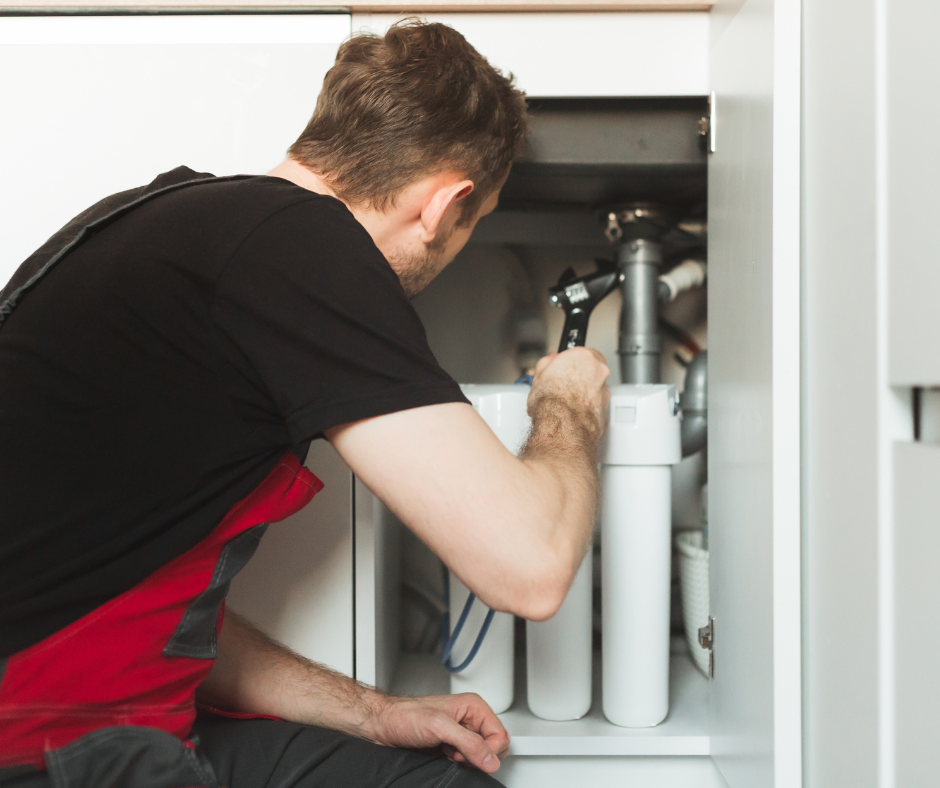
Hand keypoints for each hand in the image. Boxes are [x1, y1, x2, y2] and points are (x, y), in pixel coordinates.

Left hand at [367, 693, 509, 773]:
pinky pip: (467, 760)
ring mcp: (461, 733)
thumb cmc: (406, 716)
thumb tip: (491, 758)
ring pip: (480, 756)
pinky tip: (445, 755)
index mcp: (474, 706)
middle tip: (457, 751)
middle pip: (493, 746)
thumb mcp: (439, 727)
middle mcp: (470, 718)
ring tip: (448, 751)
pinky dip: (458, 762)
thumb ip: (468, 742)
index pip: (500, 734)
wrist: (385, 725)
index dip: (490, 750)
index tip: (472, 755)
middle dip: (477, 755)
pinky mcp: (452, 745)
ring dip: (466, 760)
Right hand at [528, 347, 610, 438]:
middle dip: (579, 376)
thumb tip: (548, 362)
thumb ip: (546, 364)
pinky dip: (588, 407)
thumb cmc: (552, 403)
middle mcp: (598, 370)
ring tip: (567, 402)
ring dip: (585, 392)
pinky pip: (597, 404)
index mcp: (583, 357)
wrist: (563, 428)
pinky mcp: (607, 408)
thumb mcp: (539, 377)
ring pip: (595, 387)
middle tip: (564, 385)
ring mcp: (604, 390)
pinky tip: (574, 412)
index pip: (578, 353)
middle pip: (590, 368)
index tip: (561, 368)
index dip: (568, 362)